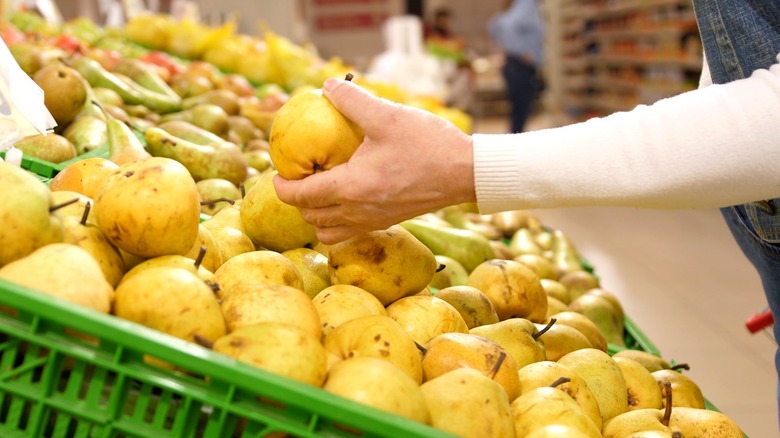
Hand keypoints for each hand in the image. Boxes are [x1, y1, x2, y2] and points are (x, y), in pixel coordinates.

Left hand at [273, 78, 474, 243]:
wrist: (467, 172)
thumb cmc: (428, 145)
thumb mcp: (387, 116)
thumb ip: (352, 100)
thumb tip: (327, 86)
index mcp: (352, 188)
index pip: (301, 196)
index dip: (282, 185)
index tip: (278, 172)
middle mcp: (359, 211)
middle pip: (311, 217)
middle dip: (297, 200)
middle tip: (299, 176)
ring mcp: (374, 220)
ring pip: (329, 231)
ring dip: (317, 214)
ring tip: (321, 189)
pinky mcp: (388, 221)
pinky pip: (349, 230)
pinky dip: (338, 220)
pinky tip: (348, 194)